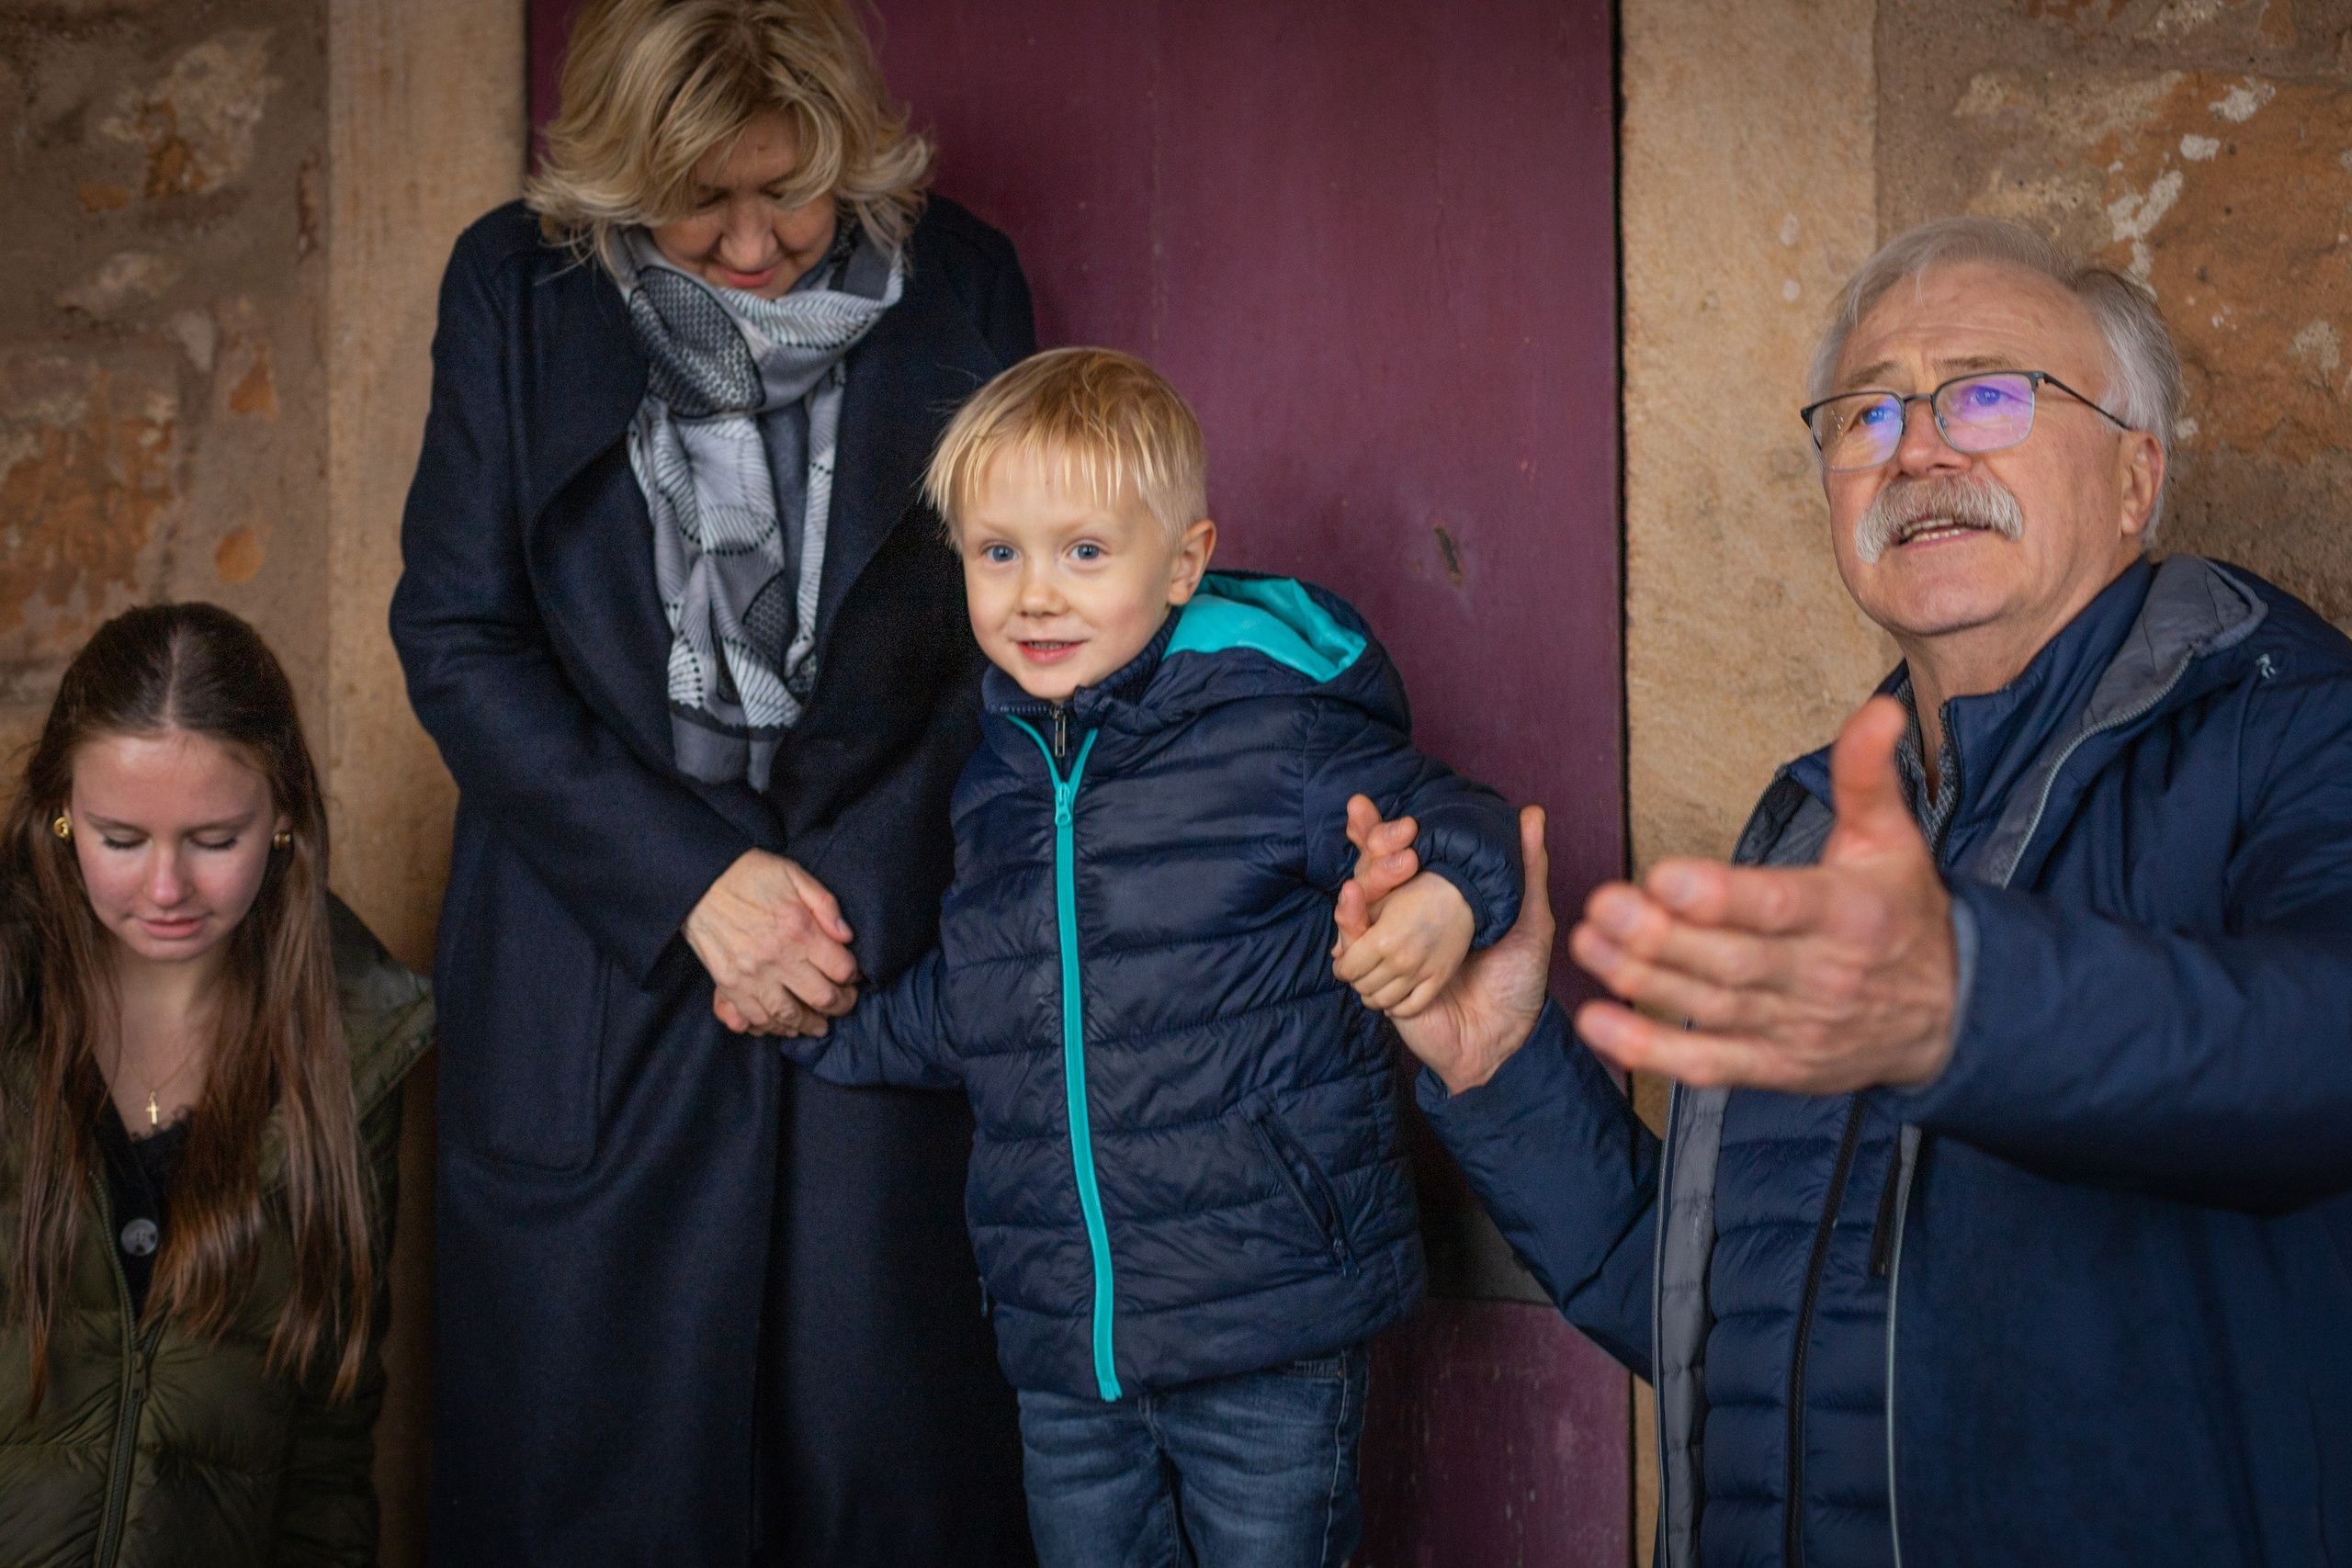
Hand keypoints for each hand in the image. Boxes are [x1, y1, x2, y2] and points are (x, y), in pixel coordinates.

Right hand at [683, 850, 859, 1036]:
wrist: (699, 881)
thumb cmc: (750, 875)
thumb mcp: (795, 875)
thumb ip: (826, 905)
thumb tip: (846, 937)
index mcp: (799, 930)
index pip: (841, 969)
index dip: (853, 976)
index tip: (852, 977)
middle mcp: (778, 957)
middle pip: (822, 998)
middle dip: (840, 1005)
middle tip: (844, 1003)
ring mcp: (752, 975)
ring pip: (790, 1016)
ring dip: (809, 1024)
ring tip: (818, 1024)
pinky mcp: (729, 984)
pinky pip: (755, 1018)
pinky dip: (773, 1027)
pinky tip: (784, 1025)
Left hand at [1331, 871, 1473, 1016]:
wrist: (1461, 893)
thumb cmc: (1416, 891)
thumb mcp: (1380, 900)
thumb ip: (1354, 925)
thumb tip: (1335, 953)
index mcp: (1381, 939)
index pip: (1348, 969)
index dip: (1341, 968)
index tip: (1344, 964)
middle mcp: (1400, 960)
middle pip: (1363, 987)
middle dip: (1356, 980)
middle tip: (1360, 972)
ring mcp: (1420, 973)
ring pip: (1383, 1001)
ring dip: (1373, 995)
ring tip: (1374, 984)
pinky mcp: (1438, 979)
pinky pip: (1411, 1006)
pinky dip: (1397, 1007)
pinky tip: (1393, 999)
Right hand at [1338, 806, 1555, 1094]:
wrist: (1508, 1039)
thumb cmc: (1518, 980)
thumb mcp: (1529, 917)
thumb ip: (1527, 867)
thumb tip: (1531, 813)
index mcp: (1430, 903)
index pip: (1394, 858)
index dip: (1377, 831)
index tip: (1365, 805)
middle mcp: (1404, 923)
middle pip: (1369, 875)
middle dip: (1373, 848)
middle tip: (1399, 833)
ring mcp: (1388, 952)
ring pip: (1356, 908)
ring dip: (1365, 881)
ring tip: (1391, 864)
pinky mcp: (1379, 982)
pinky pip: (1351, 952)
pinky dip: (1349, 926)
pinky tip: (1352, 900)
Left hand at [1568, 697, 1956, 1091]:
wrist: (1951, 1015)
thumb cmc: (1902, 915)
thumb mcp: (1893, 839)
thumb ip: (1868, 775)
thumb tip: (1881, 709)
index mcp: (1851, 914)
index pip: (1783, 905)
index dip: (1723, 896)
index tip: (1664, 876)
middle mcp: (1823, 975)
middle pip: (1733, 961)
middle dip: (1661, 937)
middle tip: (1602, 905)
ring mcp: (1797, 1027)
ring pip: (1711, 1008)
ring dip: (1642, 981)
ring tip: (1586, 943)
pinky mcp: (1776, 1067)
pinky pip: (1708, 1065)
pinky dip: (1652, 1053)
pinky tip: (1599, 1024)